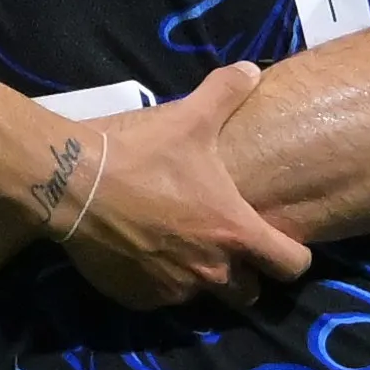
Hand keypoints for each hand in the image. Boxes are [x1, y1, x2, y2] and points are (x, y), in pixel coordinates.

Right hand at [42, 65, 307, 311]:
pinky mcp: (137, 299)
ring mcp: (173, 291)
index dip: (294, 257)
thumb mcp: (191, 118)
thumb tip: (252, 70)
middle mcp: (211, 272)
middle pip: (249, 294)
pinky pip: (159, 299)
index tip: (283, 246)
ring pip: (200, 296)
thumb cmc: (142, 153)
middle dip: (245, 275)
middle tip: (226, 247)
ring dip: (197, 278)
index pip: (290, 267)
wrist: (75, 184)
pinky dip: (157, 283)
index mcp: (235, 233)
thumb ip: (227, 93)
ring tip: (179, 247)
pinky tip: (143, 253)